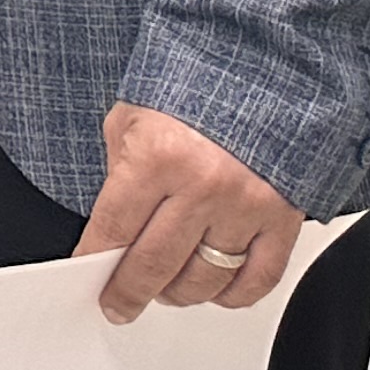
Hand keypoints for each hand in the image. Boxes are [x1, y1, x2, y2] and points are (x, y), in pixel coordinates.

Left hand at [74, 103, 303, 319]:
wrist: (270, 67)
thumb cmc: (197, 85)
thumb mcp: (135, 116)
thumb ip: (122, 169)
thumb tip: (114, 224)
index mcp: (158, 156)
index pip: (114, 229)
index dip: (95, 260)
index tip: (86, 275)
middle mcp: (203, 185)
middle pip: (155, 266)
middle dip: (128, 292)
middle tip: (118, 303)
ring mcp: (246, 206)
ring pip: (203, 281)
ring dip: (177, 294)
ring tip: (165, 287)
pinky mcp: (283, 220)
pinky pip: (256, 280)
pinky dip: (230, 294)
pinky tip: (213, 288)